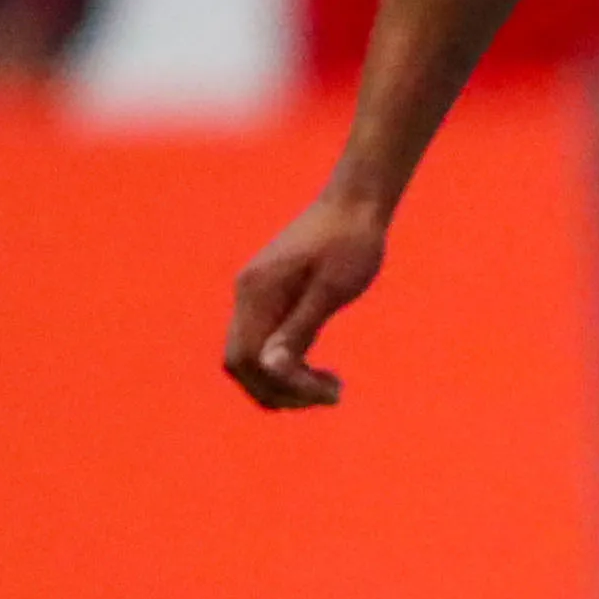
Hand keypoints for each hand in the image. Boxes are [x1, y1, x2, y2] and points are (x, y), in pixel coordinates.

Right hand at [224, 193, 389, 408]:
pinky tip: (321, 370)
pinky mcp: (270, 296)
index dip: (278, 386)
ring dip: (287, 381)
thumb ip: (300, 328)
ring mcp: (255, 296)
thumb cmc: (352, 242)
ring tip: (332, 386)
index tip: (324, 393)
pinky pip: (266, 343)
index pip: (244, 359)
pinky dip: (289, 365)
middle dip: (282, 390)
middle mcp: (247, 296)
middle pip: (242, 364)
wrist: (356, 203)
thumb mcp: (333, 289)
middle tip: (332, 395)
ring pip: (253, 358)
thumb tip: (271, 367)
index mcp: (257, 293)